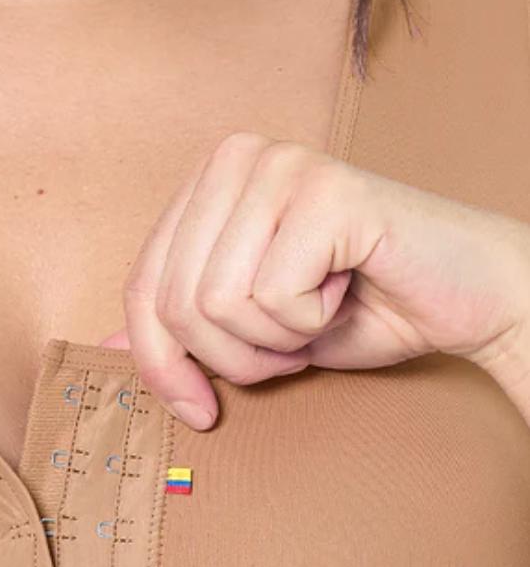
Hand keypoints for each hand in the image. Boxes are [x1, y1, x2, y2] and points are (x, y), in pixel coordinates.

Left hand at [107, 132, 529, 429]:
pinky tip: (345, 290)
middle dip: (230, 358)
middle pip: (173, 303)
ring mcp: (281, 166)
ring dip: (272, 344)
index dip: (161, 364)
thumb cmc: (360, 309)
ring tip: (317, 316)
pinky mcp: (325, 191)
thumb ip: (181, 328)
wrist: (464, 301)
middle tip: (288, 349)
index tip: (198, 409)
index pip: (141, 288)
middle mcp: (237, 158)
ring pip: (216, 305)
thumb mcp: (250, 330)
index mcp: (209, 181)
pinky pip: (271, 298)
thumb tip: (102, 343)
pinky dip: (308, 324)